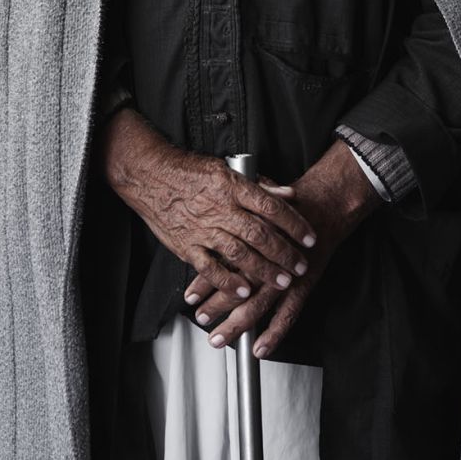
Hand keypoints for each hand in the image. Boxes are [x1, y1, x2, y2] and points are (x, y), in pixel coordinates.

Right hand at [97, 106, 316, 299]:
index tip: (310, 238)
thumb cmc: (189, 172)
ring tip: (281, 281)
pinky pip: (209, 268)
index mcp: (232, 187)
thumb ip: (259, 184)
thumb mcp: (227, 169)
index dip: (294, 224)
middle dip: (284, 252)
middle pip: (259, 234)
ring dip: (263, 270)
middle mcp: (220, 208)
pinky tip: (242, 290)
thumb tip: (288, 194)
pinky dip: (226, 281)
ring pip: (238, 253)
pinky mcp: (186, 245)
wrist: (151, 176)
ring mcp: (203, 229)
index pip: (271, 206)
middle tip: (301, 265)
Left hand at [182, 138, 382, 357]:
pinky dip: (274, 333)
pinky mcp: (304, 283)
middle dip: (215, 306)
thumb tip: (207, 223)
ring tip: (218, 337)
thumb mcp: (258, 203)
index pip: (223, 263)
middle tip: (200, 318)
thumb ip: (235, 217)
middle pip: (236, 286)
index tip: (189, 294)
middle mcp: (268, 258)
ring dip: (236, 324)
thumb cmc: (290, 205)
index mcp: (253, 238)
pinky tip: (261, 348)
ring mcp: (287, 273)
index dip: (204, 280)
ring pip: (257, 304)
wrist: (326, 204)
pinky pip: (289, 313)